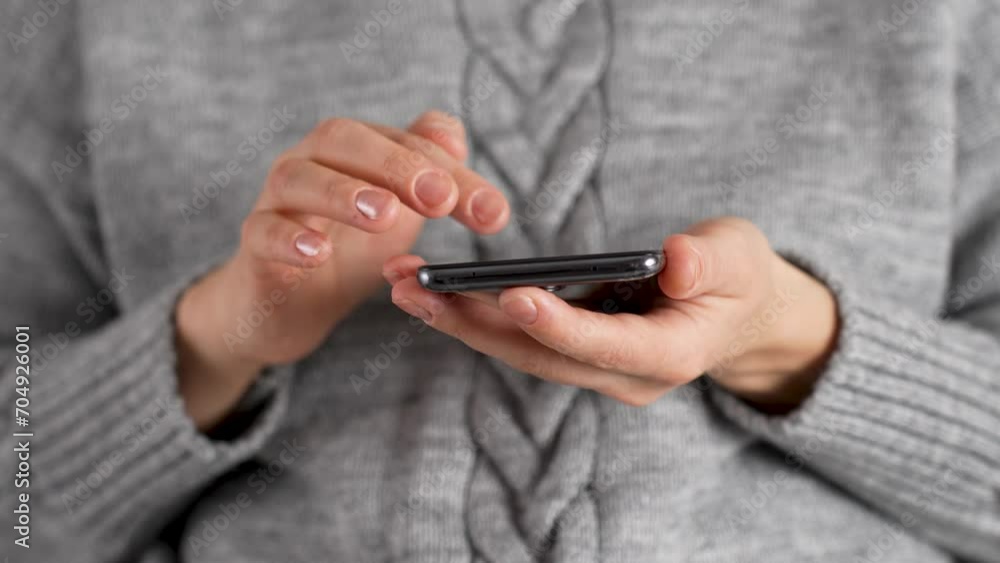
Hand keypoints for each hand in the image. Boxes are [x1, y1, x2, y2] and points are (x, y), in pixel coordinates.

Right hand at [176, 110, 509, 428]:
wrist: (287, 305)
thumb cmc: (348, 249)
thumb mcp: (401, 214)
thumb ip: (431, 175)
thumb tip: (454, 137)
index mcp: (355, 150)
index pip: (406, 143)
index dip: (452, 173)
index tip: (492, 214)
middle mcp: (311, 162)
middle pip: (343, 139)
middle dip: (396, 165)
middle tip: (440, 200)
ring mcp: (276, 202)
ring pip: (297, 177)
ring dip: (343, 192)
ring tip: (383, 215)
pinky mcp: (253, 246)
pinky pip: (261, 231)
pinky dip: (287, 238)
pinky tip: (316, 253)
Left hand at [384, 217, 838, 411]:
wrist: (739, 319)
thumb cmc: (740, 280)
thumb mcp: (739, 259)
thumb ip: (710, 263)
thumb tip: (676, 259)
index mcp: (669, 355)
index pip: (605, 346)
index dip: (558, 323)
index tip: (510, 294)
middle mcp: (624, 377)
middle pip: (540, 357)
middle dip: (474, 323)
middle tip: (412, 288)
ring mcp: (597, 373)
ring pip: (520, 353)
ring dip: (460, 321)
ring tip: (404, 286)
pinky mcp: (577, 357)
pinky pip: (520, 342)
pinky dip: (477, 317)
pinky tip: (436, 292)